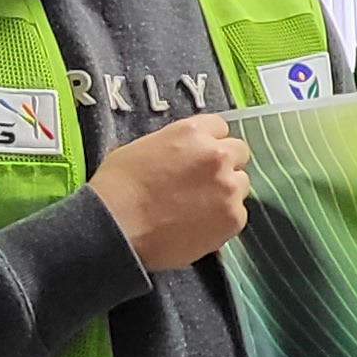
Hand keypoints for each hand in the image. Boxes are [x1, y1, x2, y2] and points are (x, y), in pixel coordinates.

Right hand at [87, 112, 250, 267]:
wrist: (116, 228)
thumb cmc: (117, 189)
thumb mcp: (140, 148)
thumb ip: (172, 146)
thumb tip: (180, 156)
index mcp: (192, 132)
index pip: (219, 128)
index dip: (209, 143)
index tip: (200, 157)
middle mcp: (216, 155)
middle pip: (238, 153)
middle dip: (223, 165)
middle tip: (202, 183)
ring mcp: (228, 187)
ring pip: (241, 185)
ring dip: (226, 193)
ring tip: (199, 209)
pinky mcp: (233, 219)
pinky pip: (238, 215)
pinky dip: (223, 221)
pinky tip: (199, 227)